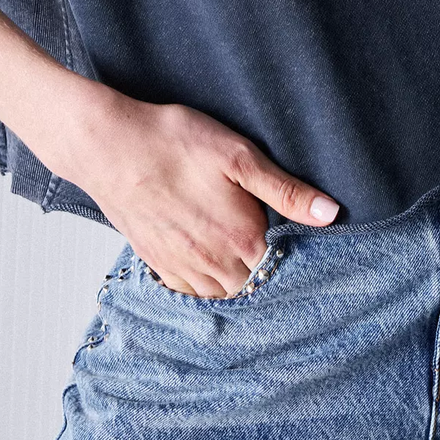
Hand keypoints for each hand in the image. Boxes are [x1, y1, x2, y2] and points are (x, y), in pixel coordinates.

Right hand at [59, 88, 340, 295]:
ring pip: (223, 298)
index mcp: (241, 239)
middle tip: (289, 268)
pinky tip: (214, 272)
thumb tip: (331, 214)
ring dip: (240, 289)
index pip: (284, 274)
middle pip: (255, 292)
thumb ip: (286, 190)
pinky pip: (190, 295)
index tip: (318, 267)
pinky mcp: (158, 262)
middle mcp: (213, 263)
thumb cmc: (173, 142)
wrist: (108, 146)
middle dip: (272, 283)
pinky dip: (207, 290)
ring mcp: (182, 268)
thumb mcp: (238, 155)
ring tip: (254, 270)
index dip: (301, 270)